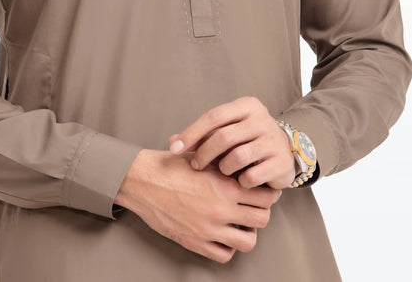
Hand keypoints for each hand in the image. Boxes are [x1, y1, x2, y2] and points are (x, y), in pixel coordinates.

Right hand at [115, 149, 280, 263]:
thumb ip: (226, 163)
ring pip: (248, 241)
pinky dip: (228, 247)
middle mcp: (221, 209)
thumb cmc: (170, 166)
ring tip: (239, 223)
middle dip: (261, 212)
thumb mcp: (202, 156)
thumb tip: (244, 165)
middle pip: (262, 219)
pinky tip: (222, 235)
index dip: (268, 193)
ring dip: (247, 232)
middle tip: (253, 207)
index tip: (264, 191)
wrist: (143, 181)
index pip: (266, 196)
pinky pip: (225, 255)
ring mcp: (209, 228)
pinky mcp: (196, 242)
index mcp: (225, 185)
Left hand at [168, 97, 296, 189]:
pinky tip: (240, 181)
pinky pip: (252, 175)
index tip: (175, 148)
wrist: (284, 151)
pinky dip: (241, 181)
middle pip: (224, 136)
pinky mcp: (282, 162)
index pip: (214, 116)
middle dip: (204, 153)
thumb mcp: (226, 130)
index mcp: (247, 105)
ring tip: (222, 171)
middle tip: (195, 166)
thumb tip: (172, 142)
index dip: (192, 132)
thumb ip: (202, 134)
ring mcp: (274, 140)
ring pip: (237, 156)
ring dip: (223, 168)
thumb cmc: (246, 139)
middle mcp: (262, 119)